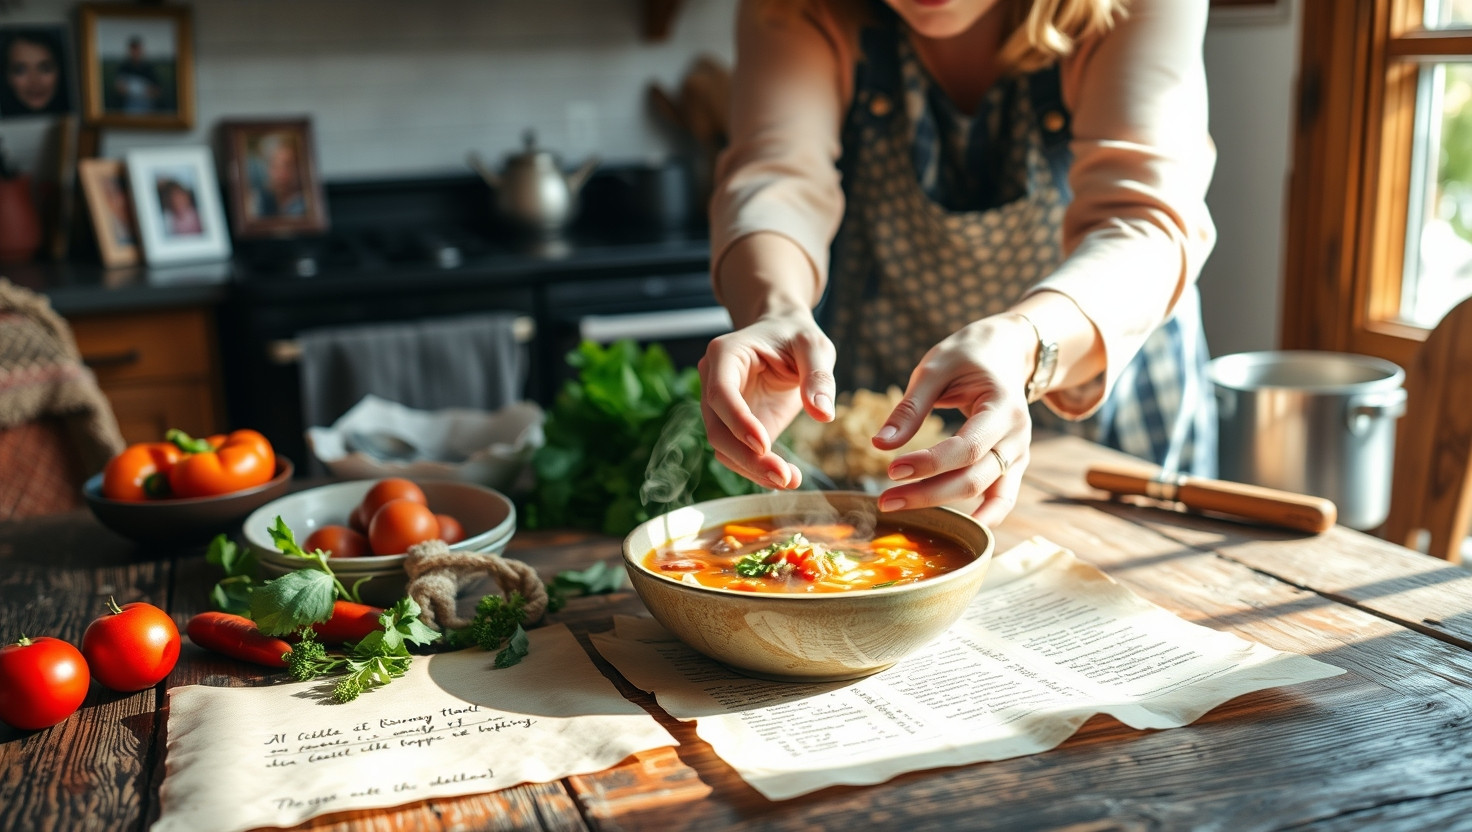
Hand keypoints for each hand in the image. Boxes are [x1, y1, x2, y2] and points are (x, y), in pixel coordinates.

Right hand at [699, 309, 835, 488]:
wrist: (783, 337)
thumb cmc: (796, 336)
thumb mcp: (814, 347)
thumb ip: (818, 377)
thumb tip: (823, 414)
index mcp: (724, 355)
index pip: (720, 393)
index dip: (738, 421)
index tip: (764, 445)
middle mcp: (712, 382)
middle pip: (717, 429)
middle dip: (747, 458)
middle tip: (784, 477)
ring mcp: (719, 408)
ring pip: (724, 448)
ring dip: (753, 470)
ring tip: (791, 480)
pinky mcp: (734, 427)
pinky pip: (738, 455)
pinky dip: (758, 470)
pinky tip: (786, 476)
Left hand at [873, 314, 1036, 526]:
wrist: (1006, 351)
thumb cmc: (967, 356)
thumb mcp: (935, 368)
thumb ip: (910, 408)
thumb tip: (879, 445)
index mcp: (1003, 407)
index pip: (966, 447)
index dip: (929, 463)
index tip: (891, 469)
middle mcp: (1017, 435)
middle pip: (975, 477)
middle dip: (928, 493)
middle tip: (884, 500)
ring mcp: (1019, 453)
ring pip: (985, 491)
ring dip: (944, 505)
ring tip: (897, 505)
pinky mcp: (1012, 464)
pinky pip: (1003, 498)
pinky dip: (985, 516)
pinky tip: (959, 531)